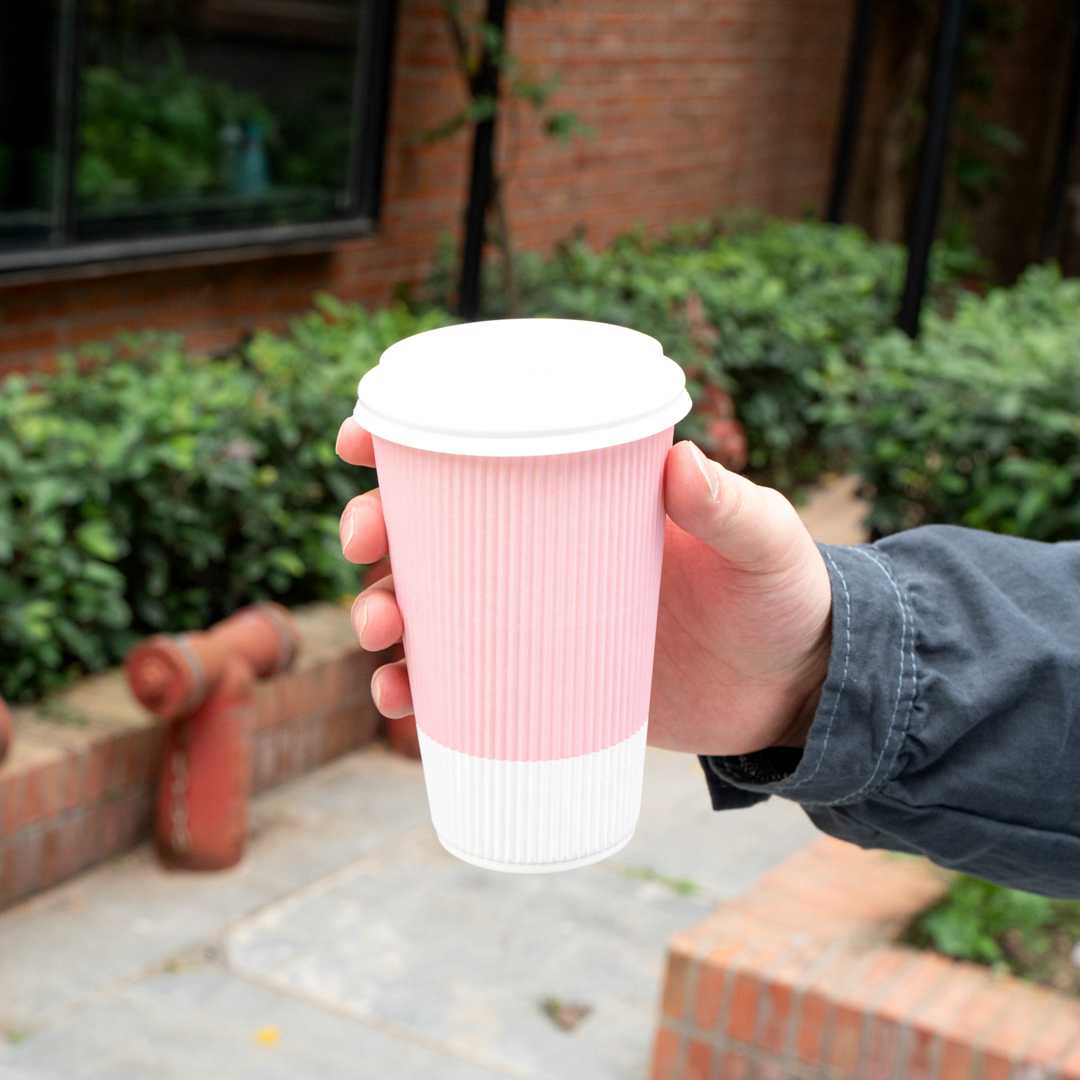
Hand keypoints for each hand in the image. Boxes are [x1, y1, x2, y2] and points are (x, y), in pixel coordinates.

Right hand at [336, 419, 831, 755]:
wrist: (792, 690)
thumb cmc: (781, 596)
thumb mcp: (766, 542)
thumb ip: (733, 507)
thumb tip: (683, 462)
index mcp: (584, 497)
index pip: (483, 453)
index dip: (408, 441)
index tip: (359, 442)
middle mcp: (546, 551)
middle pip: (432, 530)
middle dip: (376, 529)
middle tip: (365, 545)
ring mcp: (538, 619)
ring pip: (431, 606)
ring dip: (382, 610)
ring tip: (381, 632)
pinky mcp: (543, 682)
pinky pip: (460, 683)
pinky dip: (419, 688)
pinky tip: (400, 698)